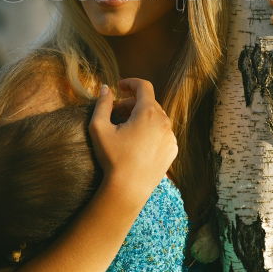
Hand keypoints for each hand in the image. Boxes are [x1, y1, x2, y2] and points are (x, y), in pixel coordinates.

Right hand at [88, 78, 177, 202]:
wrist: (128, 189)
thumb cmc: (113, 157)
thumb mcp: (99, 128)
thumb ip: (102, 104)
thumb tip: (105, 88)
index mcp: (148, 112)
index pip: (144, 86)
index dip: (131, 82)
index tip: (120, 86)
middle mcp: (164, 122)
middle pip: (149, 102)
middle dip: (132, 103)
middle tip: (116, 112)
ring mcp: (170, 136)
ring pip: (157, 118)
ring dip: (142, 117)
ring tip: (126, 128)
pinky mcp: (172, 149)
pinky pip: (162, 133)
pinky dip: (151, 131)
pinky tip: (137, 142)